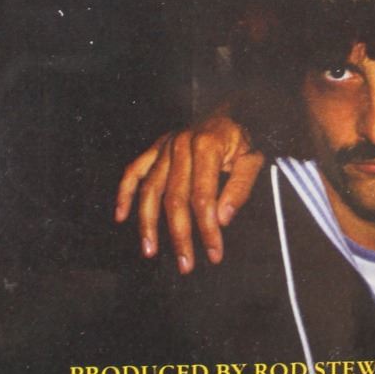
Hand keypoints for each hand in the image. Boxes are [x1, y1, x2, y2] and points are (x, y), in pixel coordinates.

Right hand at [114, 113, 264, 273]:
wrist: (234, 109)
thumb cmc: (246, 137)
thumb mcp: (253, 159)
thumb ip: (239, 188)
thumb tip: (222, 219)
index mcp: (207, 146)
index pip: (203, 197)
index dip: (207, 229)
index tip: (214, 253)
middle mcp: (181, 145)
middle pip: (174, 198)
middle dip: (180, 235)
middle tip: (185, 264)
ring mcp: (165, 146)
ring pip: (150, 190)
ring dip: (147, 223)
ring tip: (149, 250)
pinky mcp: (156, 147)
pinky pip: (134, 170)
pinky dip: (124, 193)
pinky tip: (121, 216)